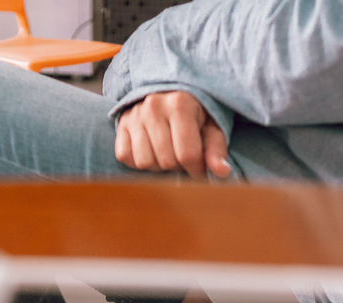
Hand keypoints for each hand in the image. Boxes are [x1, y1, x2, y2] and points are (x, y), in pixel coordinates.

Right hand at [115, 91, 230, 179]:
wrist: (168, 92)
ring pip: (145, 162)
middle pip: (166, 161)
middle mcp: (153, 107)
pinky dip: (138, 161)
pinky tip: (151, 151)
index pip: (187, 154)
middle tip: (183, 157)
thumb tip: (222, 172)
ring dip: (158, 166)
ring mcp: (134, 115)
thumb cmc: (195, 112)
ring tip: (167, 153)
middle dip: (178, 167)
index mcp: (180, 105)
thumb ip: (216, 149)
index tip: (200, 170)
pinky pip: (125, 157)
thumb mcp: (212, 126)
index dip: (196, 170)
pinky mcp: (121, 123)